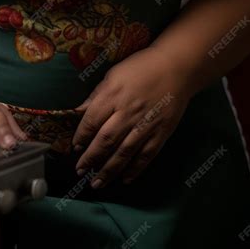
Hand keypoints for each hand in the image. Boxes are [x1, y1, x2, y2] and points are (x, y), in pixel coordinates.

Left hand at [71, 45, 193, 187]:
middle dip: (90, 158)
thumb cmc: (140, 67)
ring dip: (109, 170)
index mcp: (113, 94)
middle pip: (106, 140)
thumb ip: (96, 95)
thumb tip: (78, 112)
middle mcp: (127, 112)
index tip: (74, 148)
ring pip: (124, 153)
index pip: (92, 121)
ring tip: (96, 183)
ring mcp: (145, 124)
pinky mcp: (161, 133)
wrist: (175, 68)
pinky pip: (146, 155)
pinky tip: (124, 179)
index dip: (81, 137)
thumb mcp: (113, 74)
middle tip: (79, 170)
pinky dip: (135, 169)